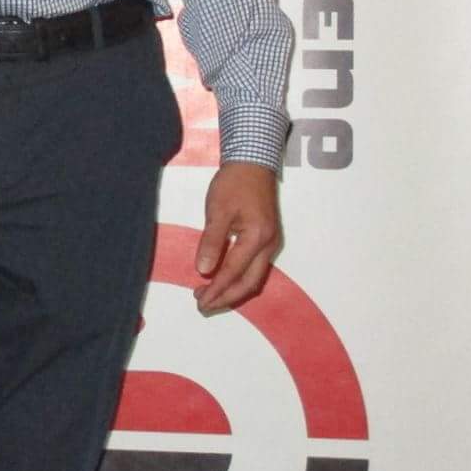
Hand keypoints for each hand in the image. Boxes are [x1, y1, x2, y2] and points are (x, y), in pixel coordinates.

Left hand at [194, 161, 281, 313]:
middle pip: (249, 282)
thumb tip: (203, 270)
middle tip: (203, 306)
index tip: (200, 300)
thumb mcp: (218, 210)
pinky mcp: (267, 240)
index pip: (233, 272)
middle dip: (226, 297)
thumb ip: (211, 241)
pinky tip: (222, 279)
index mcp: (257, 237)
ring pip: (254, 277)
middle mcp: (269, 245)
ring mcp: (271, 243)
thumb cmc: (233, 184)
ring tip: (208, 296)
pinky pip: (255, 267)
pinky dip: (238, 278)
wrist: (253, 164)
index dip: (216, 289)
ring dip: (232, 290)